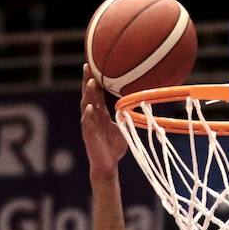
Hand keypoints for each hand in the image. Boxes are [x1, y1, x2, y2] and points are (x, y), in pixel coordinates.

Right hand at [80, 65, 128, 179]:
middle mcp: (92, 116)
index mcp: (100, 113)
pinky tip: (90, 108)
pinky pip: (87, 124)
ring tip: (90, 83)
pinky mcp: (89, 136)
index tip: (94, 64)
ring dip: (88, 94)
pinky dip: (88, 116)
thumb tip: (142, 103)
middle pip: (87, 95)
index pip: (95, 93)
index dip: (94, 79)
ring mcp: (89, 125)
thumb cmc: (114, 147)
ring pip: (86, 106)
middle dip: (87, 80)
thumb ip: (128, 115)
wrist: (108, 165)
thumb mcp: (123, 127)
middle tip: (87, 65)